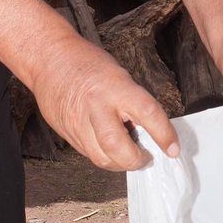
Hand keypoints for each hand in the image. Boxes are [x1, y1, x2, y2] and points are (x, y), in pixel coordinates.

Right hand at [30, 39, 179, 171]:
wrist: (49, 59)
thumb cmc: (89, 64)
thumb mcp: (119, 76)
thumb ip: (133, 103)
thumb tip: (150, 132)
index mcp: (116, 87)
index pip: (147, 113)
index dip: (164, 135)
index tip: (173, 150)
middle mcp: (96, 106)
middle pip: (117, 147)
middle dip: (135, 160)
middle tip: (147, 157)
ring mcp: (78, 122)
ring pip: (101, 158)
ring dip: (120, 163)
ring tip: (129, 155)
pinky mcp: (67, 133)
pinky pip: (89, 154)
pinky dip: (104, 156)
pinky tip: (110, 149)